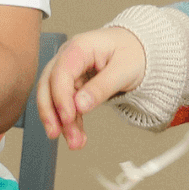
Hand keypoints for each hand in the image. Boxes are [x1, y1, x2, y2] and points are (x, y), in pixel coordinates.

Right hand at [38, 28, 147, 149]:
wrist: (140, 51)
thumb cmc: (133, 53)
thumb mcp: (124, 69)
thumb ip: (102, 87)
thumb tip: (80, 106)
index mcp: (80, 47)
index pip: (61, 72)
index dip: (60, 97)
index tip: (68, 118)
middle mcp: (69, 57)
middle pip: (48, 84)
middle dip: (51, 112)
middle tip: (57, 134)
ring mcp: (69, 71)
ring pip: (53, 98)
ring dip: (60, 122)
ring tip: (74, 142)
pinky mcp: (72, 85)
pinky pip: (65, 105)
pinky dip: (69, 122)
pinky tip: (77, 136)